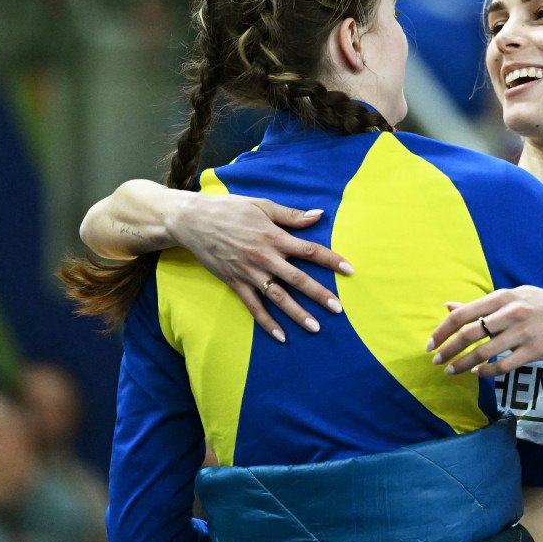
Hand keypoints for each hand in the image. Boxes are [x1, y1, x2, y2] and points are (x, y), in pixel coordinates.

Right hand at [169, 194, 352, 341]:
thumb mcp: (262, 205)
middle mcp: (264, 257)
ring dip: (297, 314)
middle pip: (298, 279)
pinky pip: (254, 307)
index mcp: (274, 236)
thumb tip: (319, 216)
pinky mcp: (235, 283)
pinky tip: (281, 336)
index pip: (309, 250)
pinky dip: (267, 322)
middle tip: (338, 308)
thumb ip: (291, 215)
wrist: (193, 221)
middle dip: (320, 294)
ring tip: (315, 327)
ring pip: (278, 297)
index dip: (331, 260)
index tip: (350, 270)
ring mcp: (249, 273)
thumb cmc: (229, 209)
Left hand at [427, 285, 542, 376]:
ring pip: (485, 352)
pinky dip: (487, 372)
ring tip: (453, 371)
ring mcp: (524, 331)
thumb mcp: (513, 297)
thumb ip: (481, 304)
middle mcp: (511, 312)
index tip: (430, 344)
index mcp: (502, 297)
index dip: (443, 330)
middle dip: (449, 350)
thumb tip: (448, 306)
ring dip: (464, 364)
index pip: (463, 313)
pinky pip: (504, 365)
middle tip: (437, 361)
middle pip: (470, 333)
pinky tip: (478, 374)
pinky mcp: (536, 349)